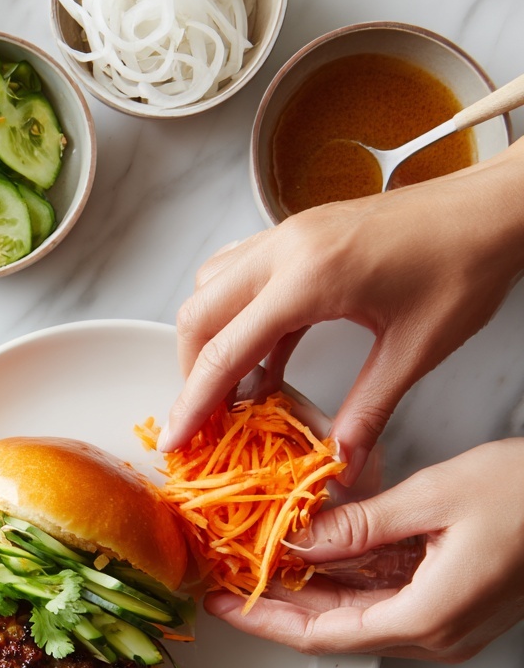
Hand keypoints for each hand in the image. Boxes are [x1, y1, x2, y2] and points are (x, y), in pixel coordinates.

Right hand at [160, 140, 523, 482]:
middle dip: (190, 372)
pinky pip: (241, 275)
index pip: (226, 348)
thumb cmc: (465, 265)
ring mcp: (287, 235)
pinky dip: (237, 318)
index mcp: (309, 277)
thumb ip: (368, 409)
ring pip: (210, 288)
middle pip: (198, 314)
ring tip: (232, 387)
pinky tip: (265, 355)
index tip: (176, 440)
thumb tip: (339, 461)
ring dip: (208, 339)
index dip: (193, 401)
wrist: (495, 206)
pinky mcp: (298, 234)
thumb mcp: (416, 349)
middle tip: (205, 417)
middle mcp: (284, 248)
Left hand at [202, 439, 523, 661]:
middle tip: (226, 583)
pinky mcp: (453, 602)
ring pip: (356, 615)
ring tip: (254, 566)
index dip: (265, 622)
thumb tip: (297, 541)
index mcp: (426, 617)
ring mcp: (446, 623)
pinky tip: (310, 554)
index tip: (222, 605)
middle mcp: (434, 633)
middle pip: (333, 630)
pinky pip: (383, 600)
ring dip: (305, 593)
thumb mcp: (434, 498)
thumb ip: (359, 524)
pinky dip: (343, 581)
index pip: (323, 635)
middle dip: (276, 607)